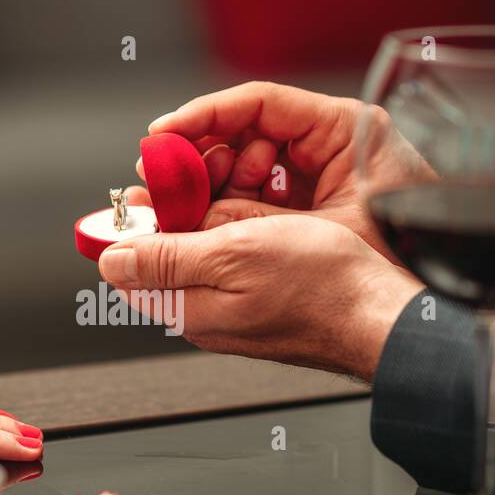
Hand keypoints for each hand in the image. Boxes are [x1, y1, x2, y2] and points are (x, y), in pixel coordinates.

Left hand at [97, 215, 420, 379]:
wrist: (383, 314)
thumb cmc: (321, 287)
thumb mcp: (232, 256)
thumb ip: (166, 258)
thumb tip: (112, 259)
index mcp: (188, 309)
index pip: (132, 266)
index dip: (138, 221)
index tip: (154, 187)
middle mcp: (207, 313)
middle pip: (171, 251)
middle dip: (186, 209)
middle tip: (216, 181)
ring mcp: (236, 306)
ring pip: (209, 246)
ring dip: (225, 213)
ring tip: (257, 199)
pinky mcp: (264, 296)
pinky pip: (241, 254)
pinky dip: (251, 227)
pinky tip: (275, 218)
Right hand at [128, 81, 435, 259]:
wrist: (424, 305)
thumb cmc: (401, 258)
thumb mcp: (318, 231)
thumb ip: (248, 221)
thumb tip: (189, 220)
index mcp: (346, 129)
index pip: (259, 103)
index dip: (203, 117)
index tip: (162, 135)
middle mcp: (331, 147)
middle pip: (245, 135)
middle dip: (199, 158)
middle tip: (162, 180)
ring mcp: (320, 178)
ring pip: (247, 170)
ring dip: (211, 190)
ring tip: (182, 210)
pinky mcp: (313, 209)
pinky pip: (259, 201)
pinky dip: (232, 213)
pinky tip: (210, 228)